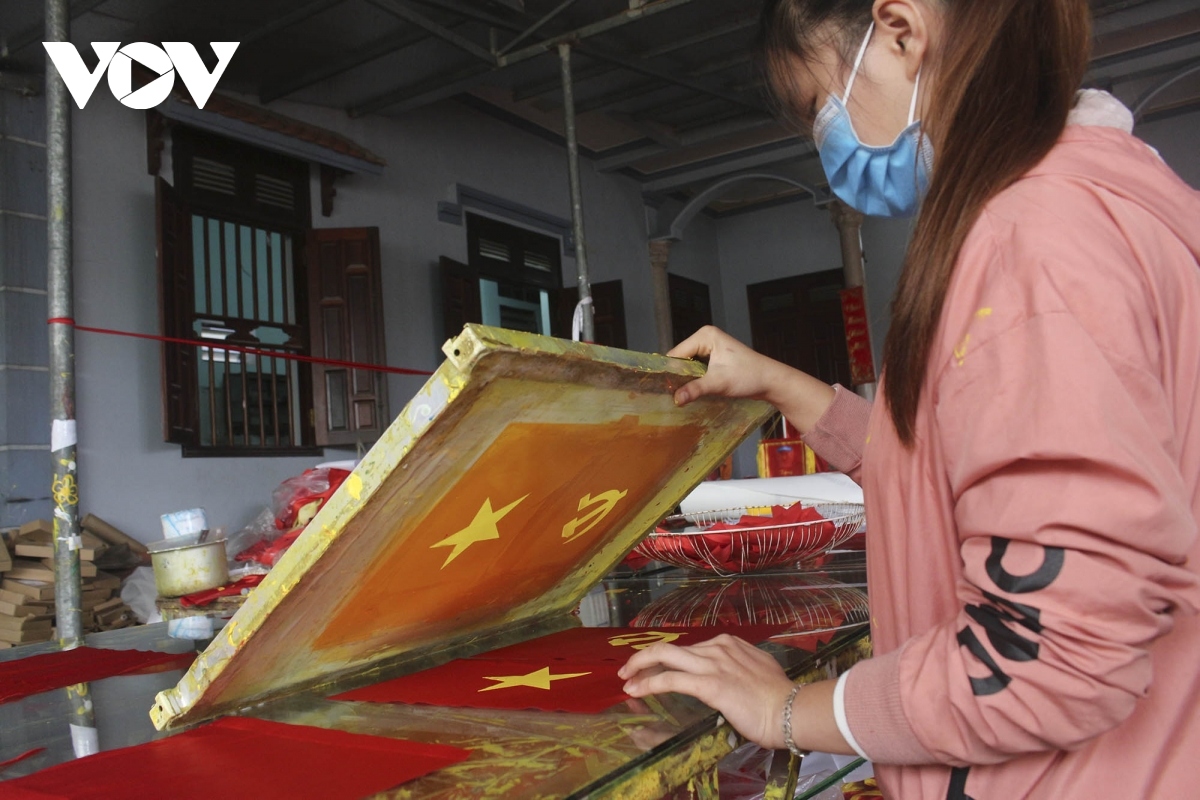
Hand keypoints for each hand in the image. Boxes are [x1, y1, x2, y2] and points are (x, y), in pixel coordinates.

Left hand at [618, 634, 794, 748]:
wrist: (791, 710)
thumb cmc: (779, 697)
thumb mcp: (758, 670)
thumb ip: (738, 666)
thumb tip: (728, 675)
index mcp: (729, 643)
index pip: (688, 647)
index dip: (666, 658)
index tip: (655, 667)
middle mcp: (718, 647)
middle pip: (670, 647)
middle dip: (644, 657)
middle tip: (628, 669)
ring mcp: (712, 663)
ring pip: (665, 657)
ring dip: (640, 668)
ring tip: (627, 680)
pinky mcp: (709, 683)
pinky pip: (670, 679)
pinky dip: (649, 683)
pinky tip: (636, 690)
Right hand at [668, 326, 836, 433]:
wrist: (771, 381)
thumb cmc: (749, 376)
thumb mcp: (719, 383)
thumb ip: (695, 390)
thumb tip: (675, 399)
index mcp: (705, 335)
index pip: (677, 353)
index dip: (670, 371)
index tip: (664, 389)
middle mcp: (706, 337)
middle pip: (681, 358)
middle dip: (678, 375)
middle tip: (671, 394)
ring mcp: (710, 347)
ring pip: (688, 365)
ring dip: (685, 379)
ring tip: (679, 394)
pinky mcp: (715, 358)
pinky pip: (696, 368)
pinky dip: (693, 379)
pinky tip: (690, 391)